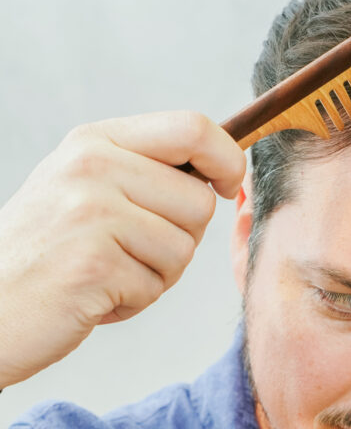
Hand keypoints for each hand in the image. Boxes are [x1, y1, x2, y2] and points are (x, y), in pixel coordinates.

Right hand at [0, 111, 244, 387]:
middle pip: (199, 200)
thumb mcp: (84, 187)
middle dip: (180, 238)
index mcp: (94, 141)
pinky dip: (133, 301)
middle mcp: (91, 166)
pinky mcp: (94, 263)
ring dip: (156, 275)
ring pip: (184, 248)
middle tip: (128, 252)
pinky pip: (155, 286)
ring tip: (106, 273)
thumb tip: (225, 168)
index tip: (228, 185)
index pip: (192, 127)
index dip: (227, 159)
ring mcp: (91, 213)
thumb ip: (144, 170)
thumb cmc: (46, 253)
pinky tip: (92, 295)